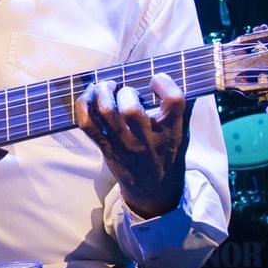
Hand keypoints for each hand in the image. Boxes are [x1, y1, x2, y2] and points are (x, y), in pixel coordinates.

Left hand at [76, 73, 189, 218]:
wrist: (153, 190)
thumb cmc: (168, 155)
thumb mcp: (183, 133)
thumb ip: (182, 108)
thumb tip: (181, 76)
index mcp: (171, 132)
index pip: (173, 100)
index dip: (164, 83)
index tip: (157, 80)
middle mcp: (146, 138)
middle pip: (130, 108)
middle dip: (126, 92)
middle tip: (127, 92)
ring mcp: (123, 144)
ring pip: (105, 111)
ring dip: (102, 92)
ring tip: (107, 86)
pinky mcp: (106, 146)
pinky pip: (87, 124)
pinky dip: (83, 105)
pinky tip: (90, 96)